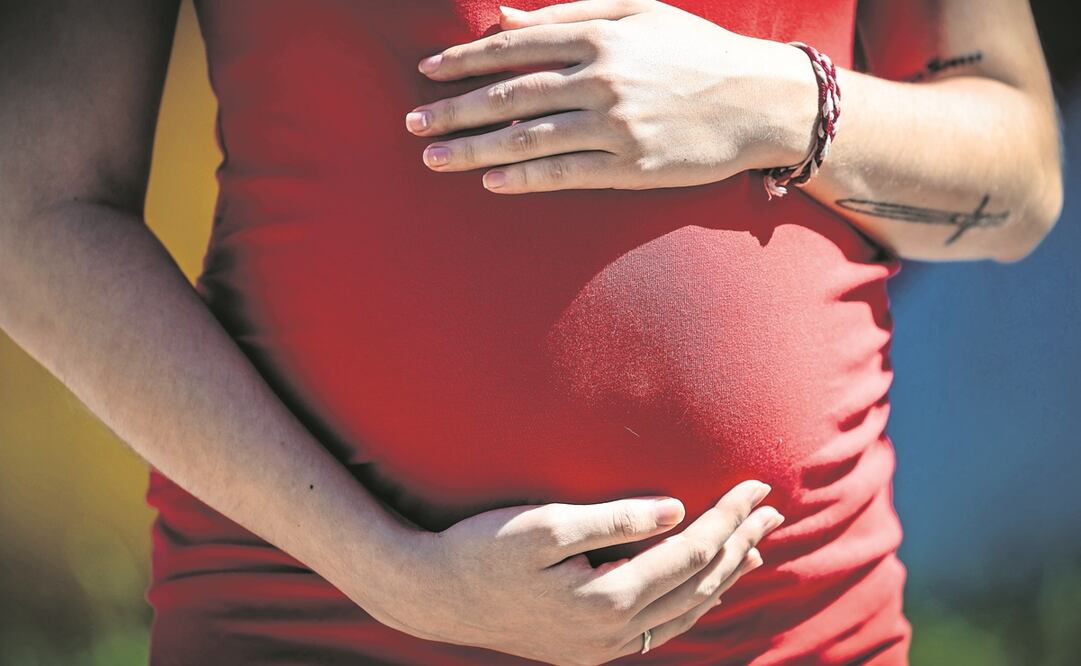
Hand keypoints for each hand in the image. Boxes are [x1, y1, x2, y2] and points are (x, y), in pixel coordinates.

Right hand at [366, 480, 782, 664]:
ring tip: (753, 549)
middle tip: (773, 512)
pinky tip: (699, 586)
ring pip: (684, 613)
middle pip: (698, 586)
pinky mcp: (587, 649)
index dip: (728, 517)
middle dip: (738, 545)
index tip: (756, 486)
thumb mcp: (544, 525)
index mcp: (607, 600)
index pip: (690, 552)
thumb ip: (614, 519)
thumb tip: (675, 509)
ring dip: (722, 577)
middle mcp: (613, 634)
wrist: (433, 597)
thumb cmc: (481, 550)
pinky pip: (659, 628)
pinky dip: (690, 602)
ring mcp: (601, 648)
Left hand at [404, 0, 816, 194]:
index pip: (514, 47)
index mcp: (601, 36)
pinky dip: (524, 178)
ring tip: (433, 157)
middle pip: (509, 95)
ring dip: (474, 149)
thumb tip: (504, 20)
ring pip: (527, 138)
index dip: (464, 60)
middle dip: (454, 109)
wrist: (763, 101)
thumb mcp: (639, 14)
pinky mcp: (631, 167)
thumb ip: (569, 15)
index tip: (426, 73)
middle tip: (412, 122)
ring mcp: (616, 127)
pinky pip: (565, 174)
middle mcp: (602, 80)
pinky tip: (491, 182)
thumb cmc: (699, 52)